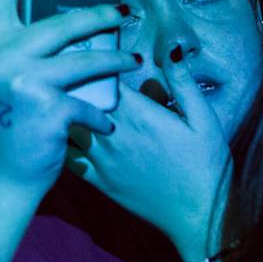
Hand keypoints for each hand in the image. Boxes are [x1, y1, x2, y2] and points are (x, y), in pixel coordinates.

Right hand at [0, 0, 136, 193]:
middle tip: (123, 12)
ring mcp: (22, 80)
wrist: (1, 178)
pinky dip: (100, 115)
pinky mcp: (45, 107)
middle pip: (61, 22)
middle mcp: (0, 55)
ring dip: (115, 61)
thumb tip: (63, 19)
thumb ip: (21, 48)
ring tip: (133, 61)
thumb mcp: (4, 79)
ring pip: (84, 59)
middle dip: (98, 16)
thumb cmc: (9, 127)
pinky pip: (87, 101)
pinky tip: (106, 124)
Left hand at [67, 55, 232, 261]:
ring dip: (62, 108)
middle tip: (64, 66)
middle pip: (78, 97)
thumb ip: (183, 82)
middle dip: (71, 79)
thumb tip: (170, 48)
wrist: (199, 214)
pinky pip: (68, 156)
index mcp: (138, 114)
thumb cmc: (206, 164)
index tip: (88, 47)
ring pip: (67, 125)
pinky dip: (61, 139)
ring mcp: (102, 160)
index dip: (92, 60)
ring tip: (56, 93)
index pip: (102, 77)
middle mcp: (113, 135)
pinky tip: (59, 129)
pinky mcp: (98, 181)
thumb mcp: (204, 118)